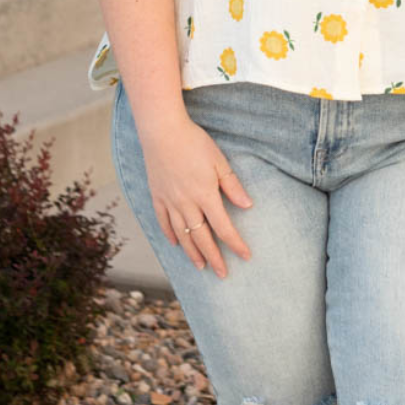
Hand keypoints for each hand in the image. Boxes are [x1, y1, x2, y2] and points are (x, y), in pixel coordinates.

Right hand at [140, 115, 253, 278]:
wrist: (161, 131)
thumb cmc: (193, 142)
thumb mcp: (219, 161)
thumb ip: (232, 185)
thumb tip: (248, 206)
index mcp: (205, 195)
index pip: (224, 228)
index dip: (235, 244)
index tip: (245, 256)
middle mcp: (187, 203)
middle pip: (202, 238)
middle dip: (214, 258)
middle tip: (222, 273)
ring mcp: (169, 201)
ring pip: (182, 235)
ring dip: (192, 252)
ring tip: (201, 266)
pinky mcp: (157, 196)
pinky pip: (163, 221)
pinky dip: (170, 235)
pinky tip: (176, 244)